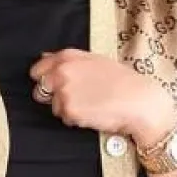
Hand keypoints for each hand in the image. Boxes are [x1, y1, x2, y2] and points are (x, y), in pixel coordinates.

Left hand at [29, 49, 176, 140]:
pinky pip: (65, 119)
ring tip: (91, 104)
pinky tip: (93, 113)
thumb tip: (44, 58)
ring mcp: (64, 91)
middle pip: (41, 91)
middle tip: (77, 98)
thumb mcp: (95, 61)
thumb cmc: (122, 81)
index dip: (45, 80)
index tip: (54, 86)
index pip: (37, 70)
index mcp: (68, 57)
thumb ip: (68, 60)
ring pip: (54, 107)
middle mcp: (62, 72)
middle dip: (53, 97)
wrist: (139, 100)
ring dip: (68, 109)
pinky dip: (76, 120)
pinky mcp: (69, 110)